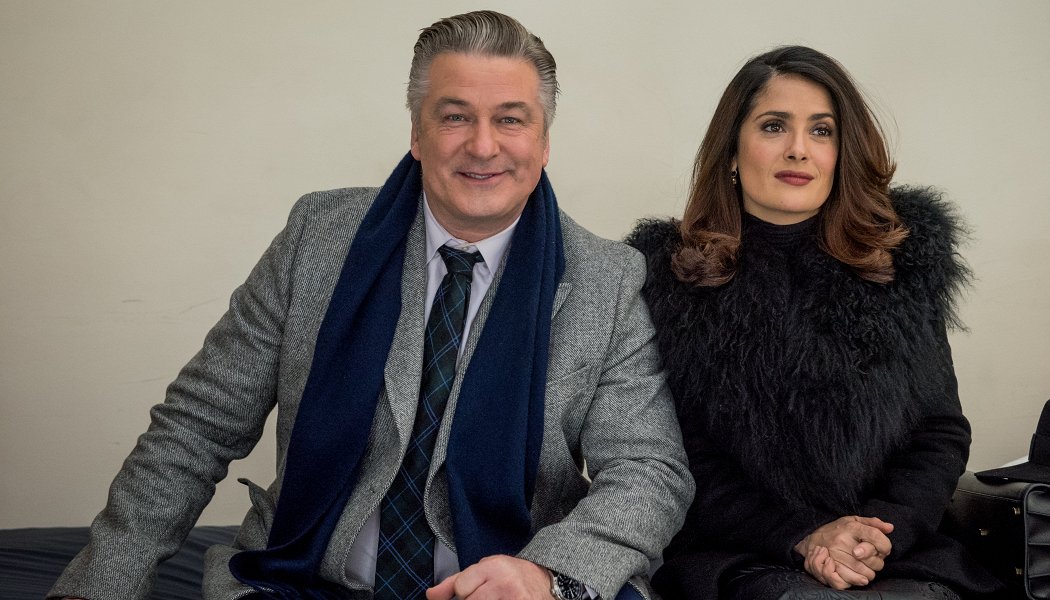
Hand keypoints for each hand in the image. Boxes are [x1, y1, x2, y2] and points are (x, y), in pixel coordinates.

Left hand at [426, 554, 552, 599]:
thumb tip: (430, 596)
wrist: (545, 582)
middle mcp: (505, 582)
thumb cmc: (511, 576)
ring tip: (494, 599)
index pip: (461, 588)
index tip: (475, 591)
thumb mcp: (484, 570)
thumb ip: (454, 582)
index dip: (464, 593)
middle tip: (487, 596)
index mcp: (494, 567)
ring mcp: (514, 599)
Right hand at [794, 515, 893, 588]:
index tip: (883, 549)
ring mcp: (834, 555)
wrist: (811, 539)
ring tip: (865, 568)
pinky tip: (858, 578)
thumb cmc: (837, 530)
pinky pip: (847, 581)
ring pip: (864, 574)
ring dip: (869, 574)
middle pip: (874, 560)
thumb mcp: (853, 521)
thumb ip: (873, 523)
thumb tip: (890, 528)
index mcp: (850, 528)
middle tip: (872, 560)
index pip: (876, 537)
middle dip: (878, 563)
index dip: (885, 546)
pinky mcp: (828, 568)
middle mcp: (842, 541)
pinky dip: (855, 581)